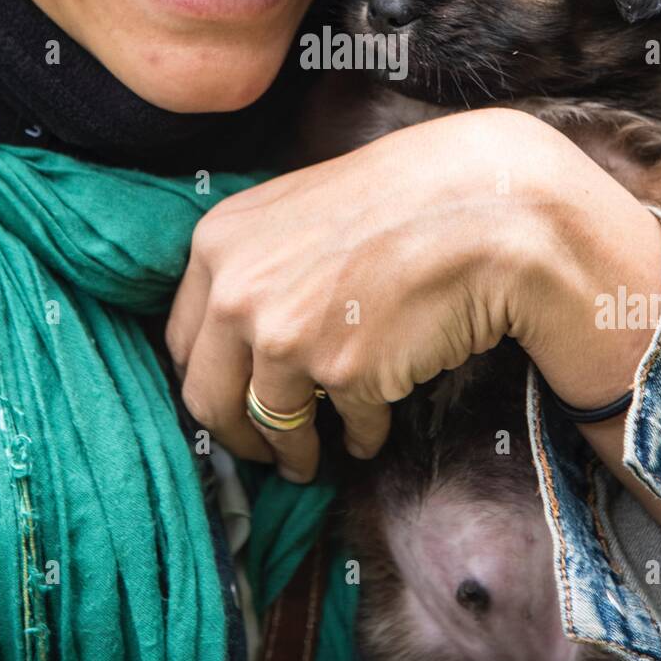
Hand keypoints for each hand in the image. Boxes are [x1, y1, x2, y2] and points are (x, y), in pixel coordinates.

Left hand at [165, 108, 563, 481]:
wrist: (477, 206)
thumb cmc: (397, 199)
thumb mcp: (294, 212)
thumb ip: (254, 263)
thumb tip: (235, 325)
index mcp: (217, 245)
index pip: (182, 340)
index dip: (206, 377)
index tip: (227, 397)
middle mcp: (237, 293)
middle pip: (208, 397)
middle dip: (236, 435)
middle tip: (259, 450)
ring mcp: (287, 337)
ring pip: (271, 427)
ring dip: (293, 452)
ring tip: (309, 461)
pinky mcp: (345, 374)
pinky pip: (346, 428)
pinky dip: (359, 437)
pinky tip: (371, 431)